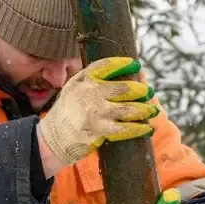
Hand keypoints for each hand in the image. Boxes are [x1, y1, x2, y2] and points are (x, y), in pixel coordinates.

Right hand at [37, 57, 158, 167]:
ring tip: (152, 110)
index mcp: (83, 79)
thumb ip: (93, 81)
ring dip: (144, 109)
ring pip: (128, 108)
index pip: (106, 65)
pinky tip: (146, 128)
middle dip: (140, 90)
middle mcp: (89, 92)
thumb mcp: (74, 89)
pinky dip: (139, 128)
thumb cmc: (67, 113)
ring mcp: (95, 111)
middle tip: (148, 91)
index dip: (123, 64)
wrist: (52, 138)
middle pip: (123, 88)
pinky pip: (125, 128)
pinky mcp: (99, 129)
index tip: (136, 65)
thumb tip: (125, 76)